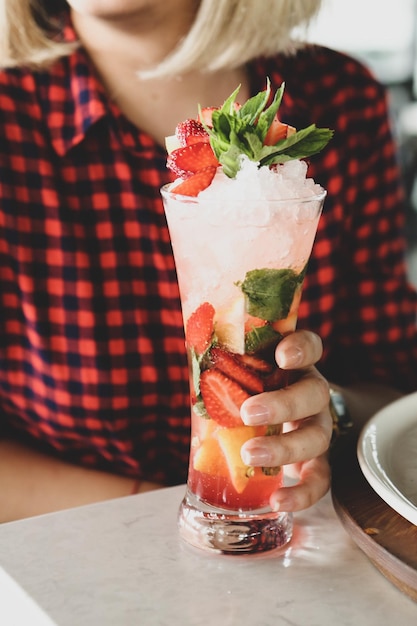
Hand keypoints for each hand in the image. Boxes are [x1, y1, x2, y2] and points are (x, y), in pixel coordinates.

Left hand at [240, 330, 331, 511]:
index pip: (309, 347)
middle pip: (314, 394)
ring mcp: (317, 427)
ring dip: (285, 448)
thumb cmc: (249, 391)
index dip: (301, 349)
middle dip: (283, 404)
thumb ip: (223, 365)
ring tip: (250, 456)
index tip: (282, 356)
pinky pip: (319, 479)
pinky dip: (302, 493)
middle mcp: (311, 393)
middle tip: (248, 412)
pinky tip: (277, 501)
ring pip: (318, 437)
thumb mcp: (242, 373)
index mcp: (295, 365)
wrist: (272, 420)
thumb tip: (189, 356)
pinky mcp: (316, 461)